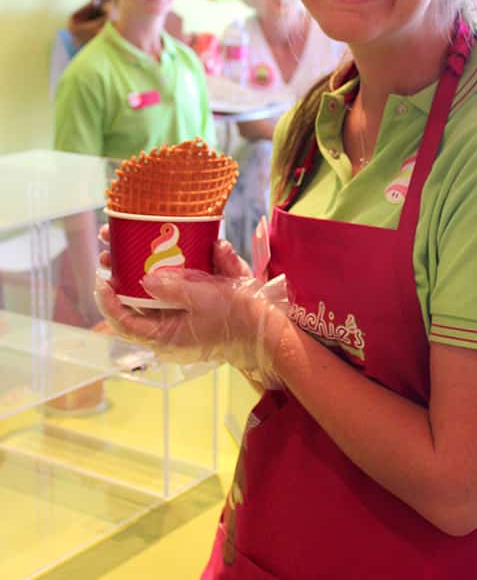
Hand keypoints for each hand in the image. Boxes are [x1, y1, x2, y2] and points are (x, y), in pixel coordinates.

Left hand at [95, 239, 288, 387]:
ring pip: (158, 292)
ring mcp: (187, 317)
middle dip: (121, 277)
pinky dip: (183, 266)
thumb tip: (145, 280)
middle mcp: (171, 329)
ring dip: (144, 269)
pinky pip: (186, 285)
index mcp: (166, 337)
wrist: (270, 330)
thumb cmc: (237, 319)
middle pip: (138, 303)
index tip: (101, 279)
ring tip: (128, 244)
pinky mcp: (202, 304)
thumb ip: (174, 289)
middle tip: (108, 253)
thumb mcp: (204, 300)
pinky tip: (194, 247)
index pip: (126, 323)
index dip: (109, 302)